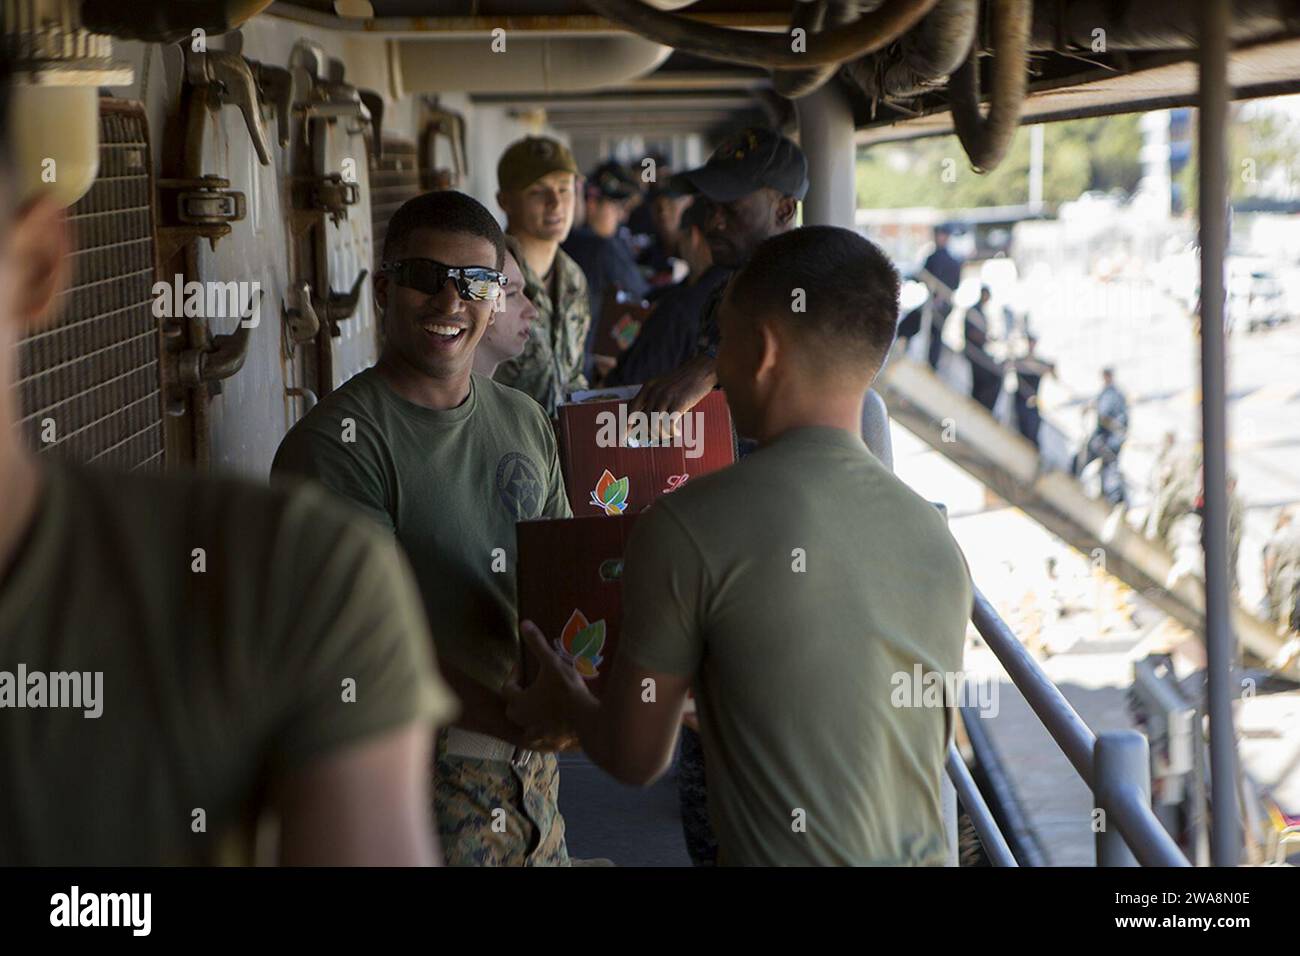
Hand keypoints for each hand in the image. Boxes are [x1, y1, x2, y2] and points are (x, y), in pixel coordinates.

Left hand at [503, 621, 591, 743]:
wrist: (587, 718)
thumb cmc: (566, 690)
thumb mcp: (552, 663)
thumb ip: (537, 644)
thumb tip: (524, 624)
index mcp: (520, 702)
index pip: (508, 688)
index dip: (513, 674)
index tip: (522, 665)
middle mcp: (525, 720)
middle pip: (513, 709)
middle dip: (518, 698)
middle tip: (530, 686)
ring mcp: (539, 733)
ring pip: (526, 727)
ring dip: (530, 718)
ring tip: (541, 707)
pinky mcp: (553, 741)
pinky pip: (544, 739)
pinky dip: (546, 733)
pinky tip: (556, 726)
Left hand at [629, 354, 716, 439]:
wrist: (701, 370)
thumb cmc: (683, 381)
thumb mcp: (662, 385)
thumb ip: (653, 398)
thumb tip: (645, 420)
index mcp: (648, 387)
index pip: (632, 408)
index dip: (627, 424)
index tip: (624, 436)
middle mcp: (654, 392)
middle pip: (644, 421)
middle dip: (649, 433)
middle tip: (657, 438)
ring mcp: (666, 397)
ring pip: (655, 424)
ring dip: (661, 434)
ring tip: (668, 435)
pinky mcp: (678, 403)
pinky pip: (669, 424)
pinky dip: (671, 432)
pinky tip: (676, 432)